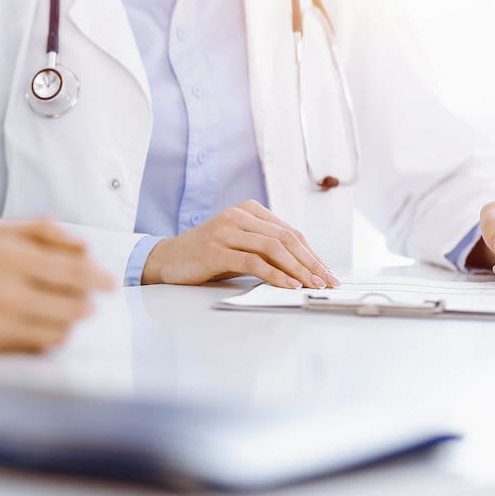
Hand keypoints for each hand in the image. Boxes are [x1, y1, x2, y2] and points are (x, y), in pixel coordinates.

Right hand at [0, 220, 115, 352]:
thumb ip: (40, 231)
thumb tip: (82, 244)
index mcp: (11, 257)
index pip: (75, 272)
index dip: (99, 279)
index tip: (109, 283)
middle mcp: (9, 290)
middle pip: (75, 305)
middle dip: (87, 303)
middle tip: (88, 300)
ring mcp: (1, 322)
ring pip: (61, 330)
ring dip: (70, 322)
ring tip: (64, 314)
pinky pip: (37, 347)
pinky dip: (47, 338)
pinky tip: (40, 328)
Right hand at [141, 200, 338, 288]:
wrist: (167, 260)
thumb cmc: (206, 256)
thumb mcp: (239, 246)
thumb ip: (265, 249)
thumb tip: (304, 268)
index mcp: (248, 210)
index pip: (290, 232)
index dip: (312, 253)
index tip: (327, 272)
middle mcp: (238, 215)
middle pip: (286, 238)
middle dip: (311, 262)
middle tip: (327, 281)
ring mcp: (226, 230)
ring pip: (273, 247)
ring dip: (298, 269)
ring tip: (313, 285)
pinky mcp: (215, 249)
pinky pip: (253, 261)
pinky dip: (275, 274)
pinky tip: (288, 285)